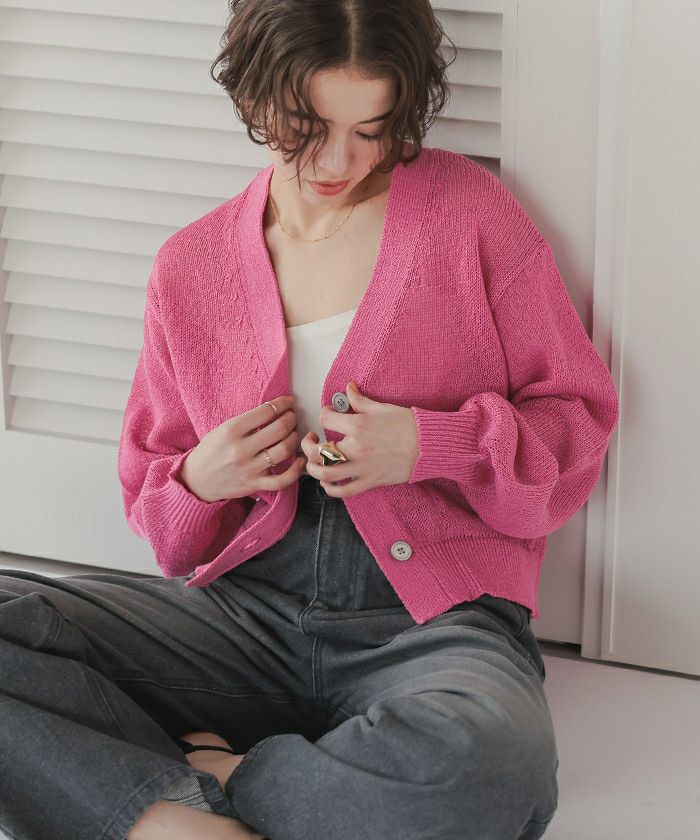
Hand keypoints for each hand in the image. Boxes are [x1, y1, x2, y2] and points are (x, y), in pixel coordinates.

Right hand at [180, 395, 305, 501]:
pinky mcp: (255, 484)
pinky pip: (283, 480)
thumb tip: (274, 410)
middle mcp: (241, 449)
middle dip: (291, 419)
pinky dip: (296, 471)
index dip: (282, 404)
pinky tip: (300, 461)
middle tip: (292, 416)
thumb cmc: (211, 451)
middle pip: (279, 429)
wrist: (196, 480)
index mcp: (231, 430)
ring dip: (294, 439)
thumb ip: (246, 421)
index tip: (288, 402)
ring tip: (294, 433)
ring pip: (284, 450)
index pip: (265, 411)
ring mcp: (249, 468)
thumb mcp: (222, 429)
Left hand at [299, 381, 419, 497]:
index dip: (324, 414)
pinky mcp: (369, 482)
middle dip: (308, 445)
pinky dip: (330, 489)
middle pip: (317, 451)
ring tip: (314, 462)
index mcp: (358, 426)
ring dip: (313, 468)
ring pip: (324, 473)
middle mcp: (356, 448)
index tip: (329, 414)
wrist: (428, 446)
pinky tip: (327, 481)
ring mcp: (361, 468)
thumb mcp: (382, 408)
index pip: (326, 419)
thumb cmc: (408, 425)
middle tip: (311, 440)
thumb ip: (360, 400)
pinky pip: (343, 491)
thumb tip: (348, 388)